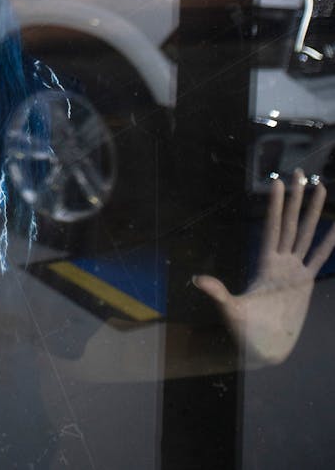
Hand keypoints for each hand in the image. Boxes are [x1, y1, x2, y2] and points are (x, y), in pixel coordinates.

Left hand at [193, 171, 334, 364]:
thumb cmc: (244, 330)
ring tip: (322, 187)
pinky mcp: (305, 282)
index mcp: (265, 262)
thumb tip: (197, 280)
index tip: (277, 181)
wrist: (262, 347)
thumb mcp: (230, 308)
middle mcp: (280, 260)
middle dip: (296, 197)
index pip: (272, 226)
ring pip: (307, 233)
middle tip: (302, 172)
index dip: (275, 205)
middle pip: (291, 221)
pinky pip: (320, 257)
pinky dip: (329, 243)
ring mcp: (294, 269)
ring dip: (314, 211)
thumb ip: (217, 293)